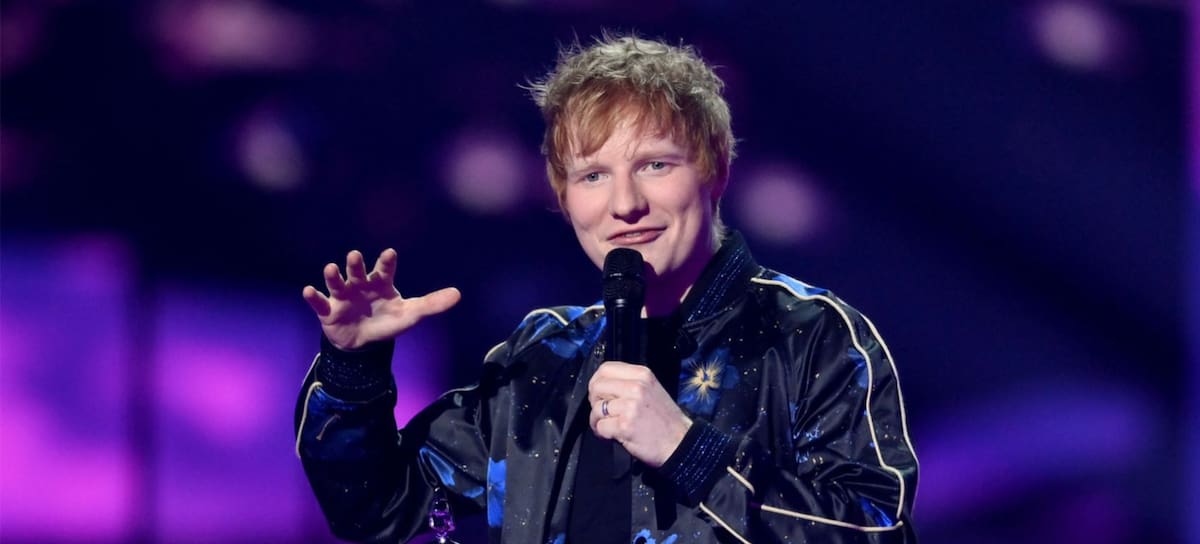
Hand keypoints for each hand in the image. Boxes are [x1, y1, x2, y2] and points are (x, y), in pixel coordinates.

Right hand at [301, 249, 460, 349]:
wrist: (364, 344)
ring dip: (333, 276)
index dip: (386, 262)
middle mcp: (360, 285)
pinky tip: (308, 291)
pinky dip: (313, 297)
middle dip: (356, 264)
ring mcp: (343, 296)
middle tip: (355, 256)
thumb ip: (432, 304)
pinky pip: (319, 302)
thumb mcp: (411, 315)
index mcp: (381, 283)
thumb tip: (458, 294)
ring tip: (330, 269)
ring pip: (337, 282)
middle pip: (357, 271)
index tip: (390, 253)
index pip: (385, 270)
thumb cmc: (388, 322)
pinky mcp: (328, 310)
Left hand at [588, 361, 691, 466]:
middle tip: (603, 413)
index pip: (606, 368)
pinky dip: (602, 434)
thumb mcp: (652, 390)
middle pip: (596, 386)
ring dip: (597, 421)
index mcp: (642, 375)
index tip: (600, 394)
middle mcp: (636, 387)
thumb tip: (603, 385)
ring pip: (596, 408)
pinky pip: (600, 427)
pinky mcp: (625, 425)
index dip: (597, 382)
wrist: (681, 443)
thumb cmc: (666, 421)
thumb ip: (630, 383)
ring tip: (609, 427)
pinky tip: (612, 436)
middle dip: (594, 402)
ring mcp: (630, 406)